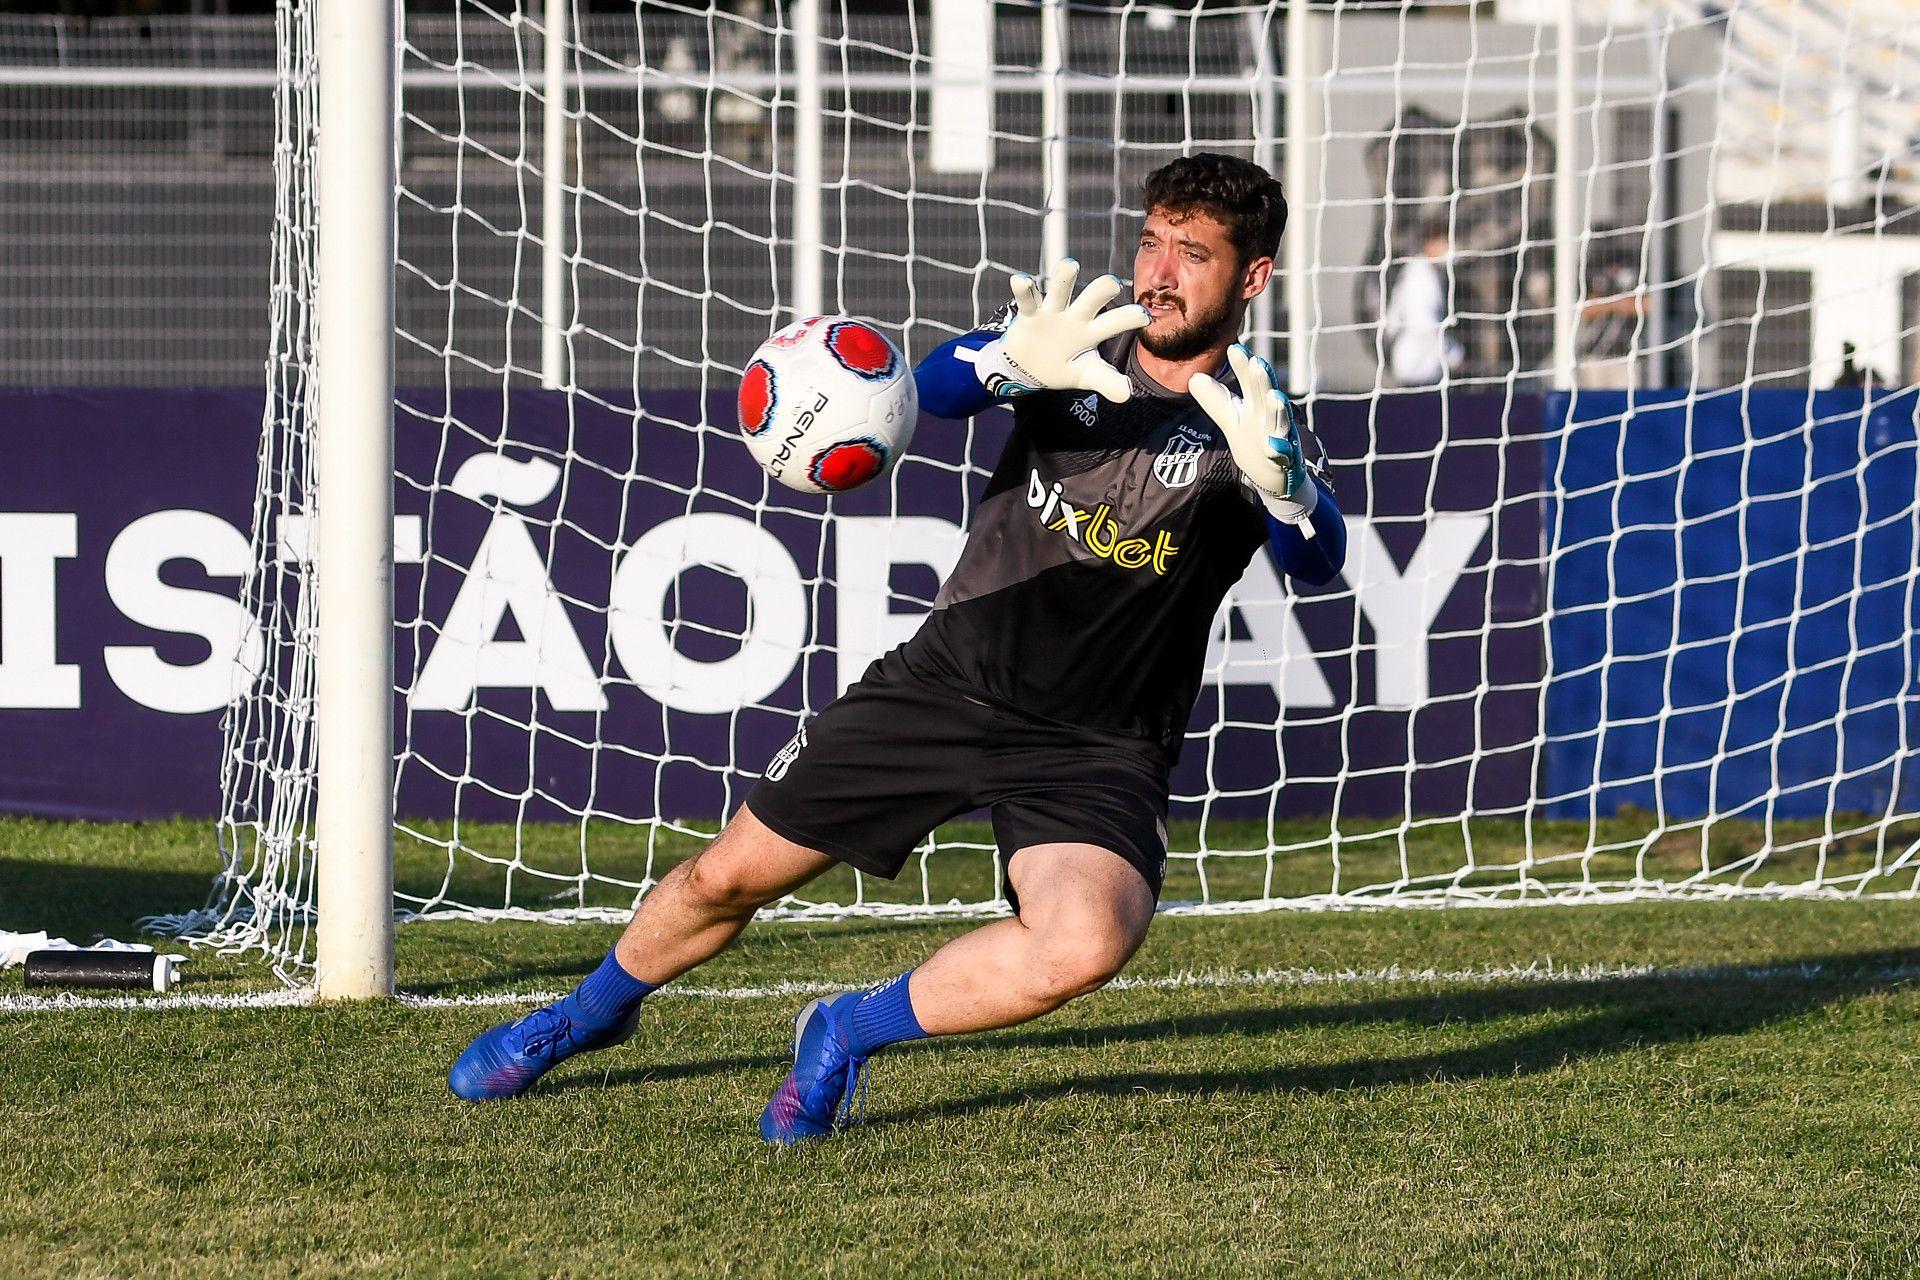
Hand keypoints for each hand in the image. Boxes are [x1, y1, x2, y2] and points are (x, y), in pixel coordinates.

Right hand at [959, 259, 1149, 402]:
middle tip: (1112, 283)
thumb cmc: (1064, 365)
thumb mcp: (1086, 374)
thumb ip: (1106, 381)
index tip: (1144, 316)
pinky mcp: (1029, 314)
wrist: (1029, 366)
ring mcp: (1052, 312)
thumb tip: (1126, 394)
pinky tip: (1021, 280)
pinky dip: (1023, 290)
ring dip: (1064, 278)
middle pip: (1091, 299)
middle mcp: (1075, 316)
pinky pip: (1027, 300)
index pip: (1114, 323)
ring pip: (1059, 290)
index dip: (1128, 318)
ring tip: (1070, 265)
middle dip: (1101, 290)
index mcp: (1092, 331)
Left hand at [1189, 344, 1318, 528]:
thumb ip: (1215, 400)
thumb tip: (1193, 377)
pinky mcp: (1286, 460)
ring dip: (1277, 409)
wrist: (1276, 476)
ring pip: (1279, 422)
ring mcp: (1279, 438)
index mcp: (1256, 407)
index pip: (1250, 383)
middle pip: (1265, 397)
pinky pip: (1283, 455)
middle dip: (1263, 380)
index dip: (1243, 367)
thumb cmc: (1255, 441)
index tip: (1234, 348)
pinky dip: (1278, 450)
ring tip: (1275, 396)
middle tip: (1258, 362)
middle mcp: (1269, 419)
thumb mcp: (1233, 420)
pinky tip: (1271, 446)